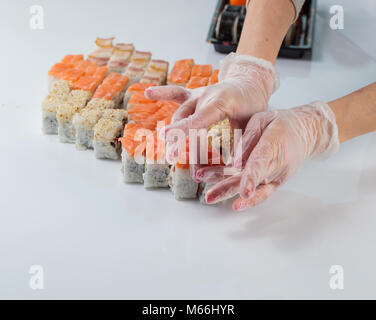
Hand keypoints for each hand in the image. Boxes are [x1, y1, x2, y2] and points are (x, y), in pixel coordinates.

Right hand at [145, 53, 278, 161]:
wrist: (251, 83)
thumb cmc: (254, 106)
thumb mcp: (253, 124)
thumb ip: (241, 142)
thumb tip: (234, 167)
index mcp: (221, 102)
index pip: (198, 119)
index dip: (183, 129)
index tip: (168, 138)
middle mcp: (206, 96)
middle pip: (186, 120)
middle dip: (178, 139)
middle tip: (171, 158)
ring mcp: (198, 94)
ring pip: (180, 112)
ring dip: (172, 130)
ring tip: (166, 147)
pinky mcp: (194, 95)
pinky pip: (176, 93)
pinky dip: (162, 93)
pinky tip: (147, 93)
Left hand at [196, 101, 339, 209]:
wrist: (307, 133)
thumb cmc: (282, 123)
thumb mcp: (263, 119)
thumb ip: (248, 138)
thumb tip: (234, 160)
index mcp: (274, 143)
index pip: (260, 162)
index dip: (251, 177)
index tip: (244, 191)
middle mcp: (277, 163)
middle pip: (250, 178)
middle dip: (228, 188)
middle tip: (209, 195)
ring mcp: (277, 175)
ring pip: (252, 187)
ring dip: (229, 192)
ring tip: (209, 197)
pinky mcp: (275, 182)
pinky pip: (263, 194)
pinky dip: (250, 201)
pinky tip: (236, 206)